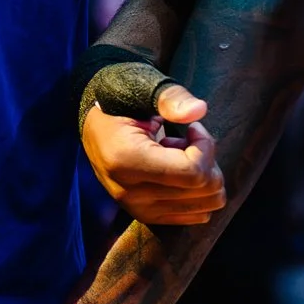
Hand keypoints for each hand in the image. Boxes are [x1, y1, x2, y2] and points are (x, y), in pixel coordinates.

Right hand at [81, 85, 225, 227]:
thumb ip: (170, 98)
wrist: (95, 121)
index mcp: (126, 160)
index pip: (193, 172)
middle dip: (208, 161)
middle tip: (189, 140)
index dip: (206, 147)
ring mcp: (137, 208)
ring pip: (205, 207)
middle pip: (203, 191)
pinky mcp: (145, 215)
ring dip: (202, 178)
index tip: (193, 128)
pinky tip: (178, 172)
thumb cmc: (120, 100)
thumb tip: (199, 110)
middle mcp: (130, 192)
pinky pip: (194, 216)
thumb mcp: (143, 88)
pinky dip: (196, 193)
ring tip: (181, 157)